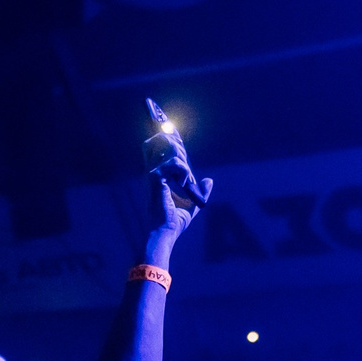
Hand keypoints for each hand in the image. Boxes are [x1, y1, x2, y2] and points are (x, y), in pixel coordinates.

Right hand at [142, 98, 211, 241]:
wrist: (165, 233)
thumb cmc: (174, 222)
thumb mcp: (192, 205)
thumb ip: (200, 191)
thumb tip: (209, 181)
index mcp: (157, 177)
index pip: (158, 148)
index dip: (166, 135)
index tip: (172, 127)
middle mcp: (152, 172)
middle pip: (156, 141)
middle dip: (173, 140)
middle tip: (184, 156)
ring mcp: (152, 174)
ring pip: (166, 147)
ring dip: (181, 156)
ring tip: (186, 176)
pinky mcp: (155, 179)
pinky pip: (174, 163)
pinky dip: (183, 170)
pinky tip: (185, 183)